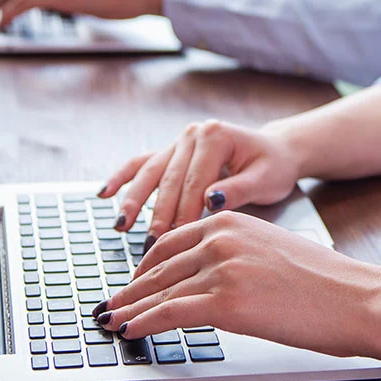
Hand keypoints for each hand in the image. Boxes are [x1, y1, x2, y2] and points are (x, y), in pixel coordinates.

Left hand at [94, 212, 380, 359]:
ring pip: (160, 290)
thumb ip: (236, 252)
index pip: (172, 240)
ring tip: (113, 319)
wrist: (352, 295)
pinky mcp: (225, 302)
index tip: (133, 279)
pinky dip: (144, 323)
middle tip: (113, 302)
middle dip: (131, 287)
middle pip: (160, 265)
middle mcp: (221, 237)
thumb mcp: (271, 248)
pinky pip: (170, 313)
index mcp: (232, 220)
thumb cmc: (322, 280)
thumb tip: (211, 274)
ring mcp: (222, 268)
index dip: (145, 263)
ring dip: (130, 307)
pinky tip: (131, 330)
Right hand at [98, 119, 301, 249]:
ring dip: (134, 200)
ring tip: (121, 225)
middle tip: (149, 246)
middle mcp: (194, 134)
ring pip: (152, 172)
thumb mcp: (265, 179)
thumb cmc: (272, 167)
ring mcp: (180, 141)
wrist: (275, 151)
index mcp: (216, 135)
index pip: (196, 181)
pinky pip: (142, 163)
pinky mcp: (171, 151)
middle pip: (171, 179)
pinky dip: (123, 177)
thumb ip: (238, 189)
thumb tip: (210, 200)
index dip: (185, 212)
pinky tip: (104, 193)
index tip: (176, 239)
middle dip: (159, 214)